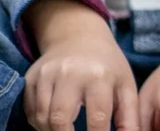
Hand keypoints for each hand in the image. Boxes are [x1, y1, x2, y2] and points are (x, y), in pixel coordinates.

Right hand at [23, 0, 137, 130]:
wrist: (79, 36)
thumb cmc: (107, 66)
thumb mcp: (125, 85)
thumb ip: (129, 116)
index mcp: (99, 76)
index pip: (97, 119)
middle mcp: (70, 73)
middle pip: (60, 120)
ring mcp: (47, 74)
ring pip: (42, 117)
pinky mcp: (31, 77)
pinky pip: (30, 110)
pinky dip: (39, 123)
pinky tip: (53, 123)